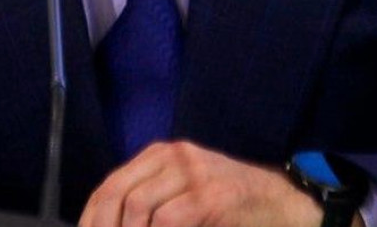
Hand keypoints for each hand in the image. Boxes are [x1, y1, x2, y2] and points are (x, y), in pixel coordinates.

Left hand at [80, 141, 347, 226]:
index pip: (109, 186)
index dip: (91, 219)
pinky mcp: (212, 194)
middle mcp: (172, 157)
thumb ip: (150, 206)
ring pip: (140, 208)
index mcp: (160, 156)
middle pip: (118, 195)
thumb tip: (111, 223)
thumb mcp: (184, 196)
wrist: (286, 205)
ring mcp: (193, 173)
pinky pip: (170, 219)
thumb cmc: (231, 208)